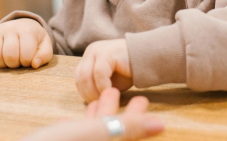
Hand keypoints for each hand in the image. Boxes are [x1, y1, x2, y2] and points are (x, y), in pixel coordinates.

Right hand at [0, 18, 52, 68]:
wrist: (24, 25)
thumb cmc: (35, 40)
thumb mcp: (45, 46)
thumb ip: (44, 56)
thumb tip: (34, 64)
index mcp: (28, 30)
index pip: (25, 54)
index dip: (27, 63)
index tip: (28, 60)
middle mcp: (12, 27)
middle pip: (9, 55)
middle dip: (14, 64)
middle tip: (18, 62)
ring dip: (3, 64)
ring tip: (10, 61)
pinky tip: (2, 58)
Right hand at [22, 87, 163, 140]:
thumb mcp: (92, 134)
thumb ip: (126, 128)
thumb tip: (160, 125)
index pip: (126, 134)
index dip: (136, 117)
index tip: (142, 98)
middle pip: (111, 134)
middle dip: (116, 111)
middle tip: (122, 91)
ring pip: (90, 135)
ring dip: (97, 116)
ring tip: (100, 97)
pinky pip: (70, 139)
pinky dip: (74, 128)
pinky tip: (66, 119)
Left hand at [75, 39, 132, 102]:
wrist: (148, 58)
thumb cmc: (129, 71)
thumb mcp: (108, 79)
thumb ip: (97, 84)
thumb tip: (88, 99)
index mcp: (89, 56)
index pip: (78, 77)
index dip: (84, 92)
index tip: (94, 103)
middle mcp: (91, 51)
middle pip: (80, 77)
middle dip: (88, 94)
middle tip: (99, 103)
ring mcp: (98, 50)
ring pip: (86, 76)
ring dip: (94, 91)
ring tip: (105, 98)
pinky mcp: (106, 53)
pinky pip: (99, 74)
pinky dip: (103, 86)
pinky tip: (112, 91)